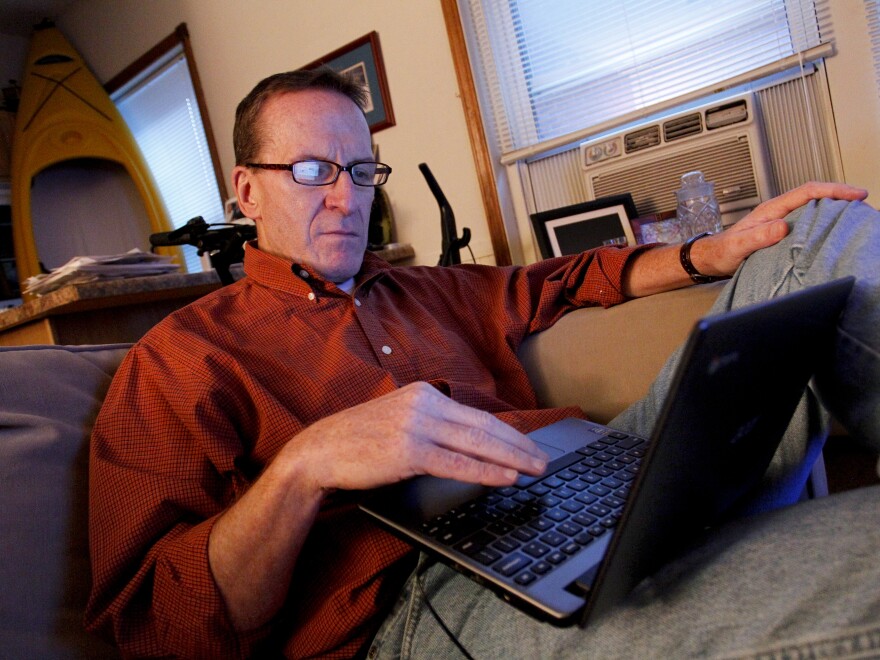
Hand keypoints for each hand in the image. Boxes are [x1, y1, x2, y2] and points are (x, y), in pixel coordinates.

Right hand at [283, 381, 549, 492]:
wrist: (320, 451)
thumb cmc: (359, 442)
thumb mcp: (400, 421)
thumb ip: (432, 426)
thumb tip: (470, 442)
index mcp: (425, 394)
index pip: (477, 415)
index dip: (509, 432)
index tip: (529, 445)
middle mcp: (425, 404)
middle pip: (484, 426)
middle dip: (519, 445)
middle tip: (543, 460)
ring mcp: (417, 426)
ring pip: (477, 443)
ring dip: (512, 458)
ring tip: (535, 470)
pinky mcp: (408, 450)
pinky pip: (457, 463)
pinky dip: (486, 471)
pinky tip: (506, 478)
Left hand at [691, 181, 868, 276]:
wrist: (711, 258)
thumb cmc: (722, 251)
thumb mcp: (739, 246)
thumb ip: (758, 236)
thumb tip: (782, 227)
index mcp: (771, 210)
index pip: (808, 192)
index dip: (833, 190)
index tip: (855, 194)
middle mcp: (778, 212)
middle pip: (816, 195)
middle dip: (842, 195)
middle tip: (865, 204)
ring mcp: (780, 221)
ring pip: (814, 208)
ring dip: (835, 208)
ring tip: (856, 215)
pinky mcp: (781, 232)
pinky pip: (808, 222)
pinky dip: (824, 222)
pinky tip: (834, 230)